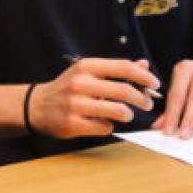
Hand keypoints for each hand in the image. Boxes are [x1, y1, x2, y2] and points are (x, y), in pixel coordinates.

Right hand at [29, 57, 158, 138]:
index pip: (123, 67)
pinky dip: (108, 126)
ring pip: (118, 111)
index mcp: (87, 67)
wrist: (37, 106)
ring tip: (126, 114)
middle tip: (147, 104)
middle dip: (142, 99)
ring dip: (128, 114)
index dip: (143, 77)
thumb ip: (116, 69)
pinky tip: (102, 122)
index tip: (155, 84)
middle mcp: (81, 83)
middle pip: (124, 91)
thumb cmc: (68, 88)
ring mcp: (76, 104)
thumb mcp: (88, 72)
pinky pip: (104, 128)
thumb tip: (144, 65)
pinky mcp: (73, 124)